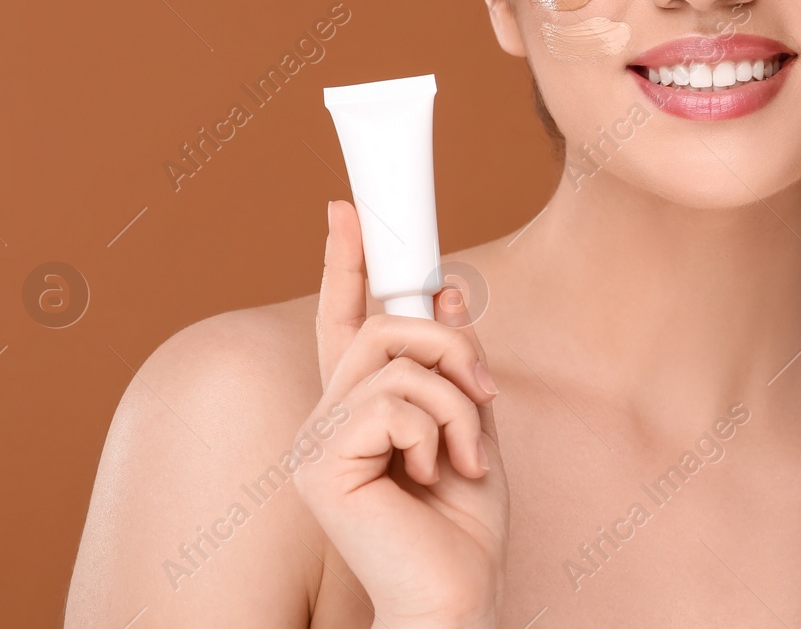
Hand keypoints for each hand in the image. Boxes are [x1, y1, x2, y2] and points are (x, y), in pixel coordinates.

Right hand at [293, 199, 508, 627]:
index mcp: (358, 409)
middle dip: (449, 342)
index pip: (344, 320)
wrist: (457, 594)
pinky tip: (434, 478)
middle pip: (382, 324)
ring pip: (395, 357)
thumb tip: (449, 290)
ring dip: (455, 401)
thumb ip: (454, 363)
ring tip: (465, 455)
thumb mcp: (472, 423)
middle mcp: (325, 418)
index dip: (344, 262)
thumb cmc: (462, 525)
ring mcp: (315, 441)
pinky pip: (394, 402)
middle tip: (485, 393)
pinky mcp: (321, 463)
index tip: (346, 210)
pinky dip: (438, 432)